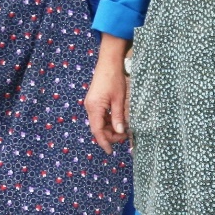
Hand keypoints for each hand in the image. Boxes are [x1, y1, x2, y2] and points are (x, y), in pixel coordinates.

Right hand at [86, 33, 129, 153]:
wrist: (108, 63)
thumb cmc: (114, 79)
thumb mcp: (119, 100)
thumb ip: (118, 117)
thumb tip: (120, 132)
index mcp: (94, 107)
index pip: (97, 131)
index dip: (104, 142)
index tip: (110, 152)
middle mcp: (90, 107)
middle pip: (98, 128)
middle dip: (110, 135)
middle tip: (125, 137)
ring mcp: (91, 104)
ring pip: (99, 122)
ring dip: (110, 128)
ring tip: (124, 130)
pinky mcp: (94, 101)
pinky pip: (100, 116)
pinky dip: (108, 121)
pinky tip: (118, 121)